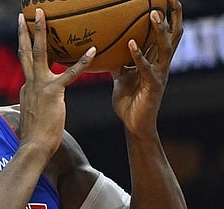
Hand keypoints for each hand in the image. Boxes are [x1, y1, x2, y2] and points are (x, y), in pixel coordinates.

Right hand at [17, 8, 93, 155]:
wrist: (33, 146)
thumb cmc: (36, 136)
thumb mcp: (33, 115)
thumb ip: (35, 105)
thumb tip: (34, 107)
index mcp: (26, 87)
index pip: (28, 64)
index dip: (26, 48)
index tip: (24, 34)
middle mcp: (30, 82)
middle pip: (26, 52)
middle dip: (25, 31)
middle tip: (25, 15)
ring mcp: (39, 86)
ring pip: (39, 53)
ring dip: (41, 32)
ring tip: (43, 15)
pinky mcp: (53, 92)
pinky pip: (70, 74)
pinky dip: (82, 62)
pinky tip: (93, 51)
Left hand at [111, 0, 183, 132]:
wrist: (133, 124)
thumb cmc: (129, 102)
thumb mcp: (121, 78)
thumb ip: (119, 64)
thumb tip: (107, 51)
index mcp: (156, 61)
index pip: (166, 35)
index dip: (168, 18)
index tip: (165, 1)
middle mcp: (161, 65)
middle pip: (173, 36)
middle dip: (173, 17)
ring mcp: (159, 75)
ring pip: (165, 48)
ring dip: (159, 31)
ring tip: (154, 15)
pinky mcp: (153, 86)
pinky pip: (146, 68)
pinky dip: (139, 55)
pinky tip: (132, 44)